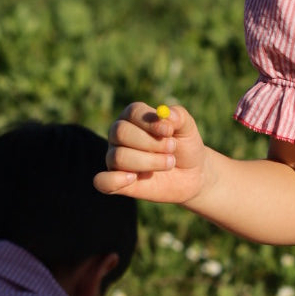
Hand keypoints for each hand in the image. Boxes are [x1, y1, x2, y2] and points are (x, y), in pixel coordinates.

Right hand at [95, 103, 209, 202]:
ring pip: (118, 157)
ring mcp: (115, 158)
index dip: (150, 122)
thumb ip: (179, 117)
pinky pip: (102, 181)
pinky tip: (133, 178)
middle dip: (150, 143)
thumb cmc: (185, 147)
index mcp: (133, 117)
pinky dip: (115, 180)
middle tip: (171, 148)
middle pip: (121, 132)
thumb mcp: (187, 129)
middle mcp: (119, 135)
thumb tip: (165, 113)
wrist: (191, 175)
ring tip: (168, 163)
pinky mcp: (116, 182)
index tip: (169, 131)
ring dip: (148, 161)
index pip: (132, 113)